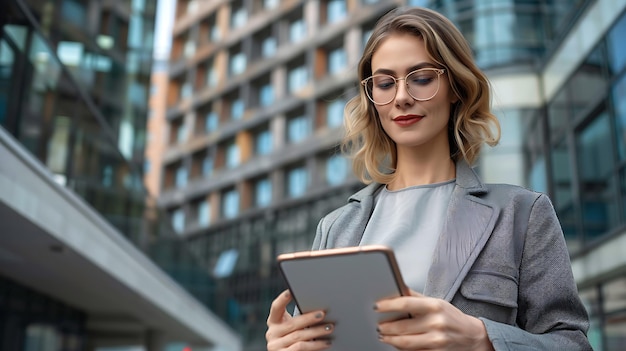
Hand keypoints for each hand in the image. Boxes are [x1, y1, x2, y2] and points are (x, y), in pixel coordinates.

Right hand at [266, 289, 333, 350]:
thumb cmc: (294, 338)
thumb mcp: (292, 327)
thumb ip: (299, 319)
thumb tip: (317, 309)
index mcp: (274, 321)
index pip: (276, 308)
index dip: (282, 299)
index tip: (290, 291)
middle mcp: (272, 333)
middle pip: (291, 323)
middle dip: (308, 318)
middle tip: (322, 314)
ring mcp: (275, 346)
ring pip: (298, 336)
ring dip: (316, 332)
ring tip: (329, 328)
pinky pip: (300, 348)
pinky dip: (315, 345)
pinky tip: (325, 342)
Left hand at [375, 290, 493, 350]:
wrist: (472, 336)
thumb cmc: (452, 317)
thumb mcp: (437, 302)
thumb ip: (416, 297)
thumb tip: (397, 288)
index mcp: (434, 306)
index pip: (405, 304)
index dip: (388, 305)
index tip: (376, 307)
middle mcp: (436, 323)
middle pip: (402, 326)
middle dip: (385, 327)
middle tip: (377, 325)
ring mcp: (436, 340)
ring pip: (405, 342)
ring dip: (390, 339)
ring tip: (382, 336)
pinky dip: (402, 349)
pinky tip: (396, 344)